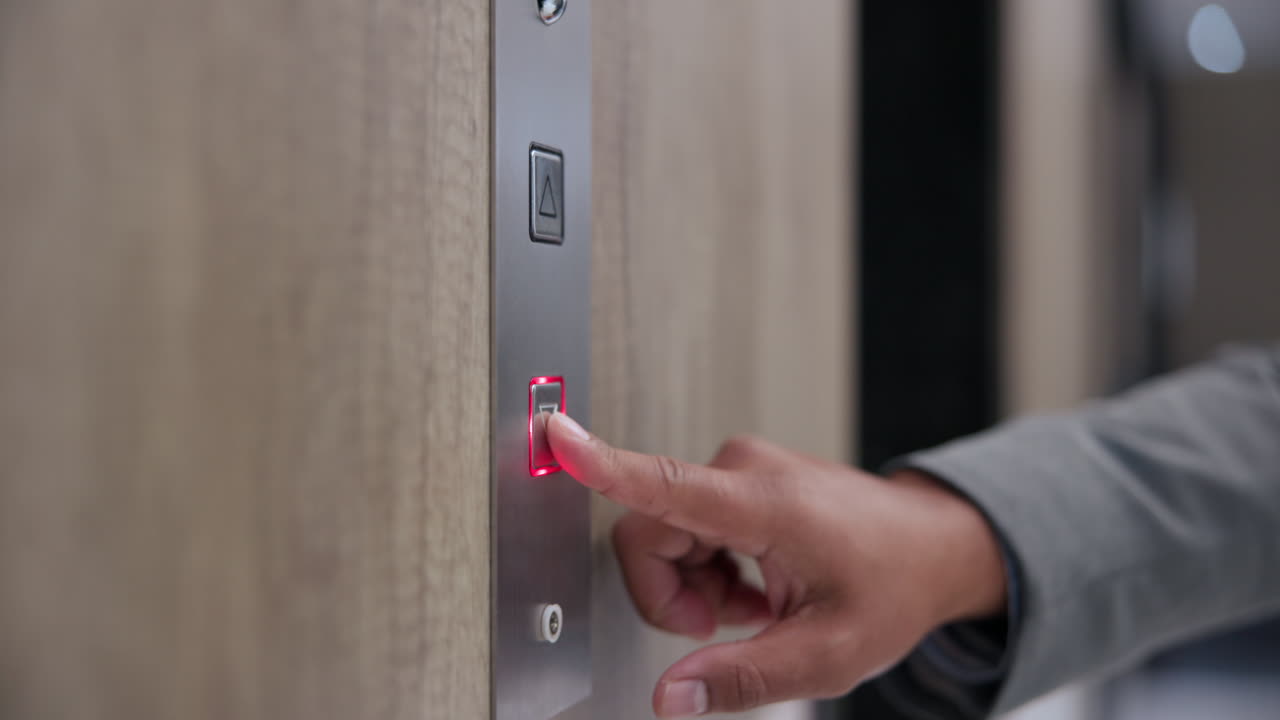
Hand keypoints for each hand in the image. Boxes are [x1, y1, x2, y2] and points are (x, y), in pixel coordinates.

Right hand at [546, 413, 1006, 717]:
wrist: (932, 547)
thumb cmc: (893, 586)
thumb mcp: (829, 654)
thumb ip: (746, 676)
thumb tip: (671, 696)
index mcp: (764, 505)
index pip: (665, 484)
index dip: (601, 464)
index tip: (556, 437)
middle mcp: (743, 472)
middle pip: (647, 533)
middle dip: (670, 594)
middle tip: (722, 625)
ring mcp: (740, 471)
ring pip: (662, 536)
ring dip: (694, 586)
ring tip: (753, 607)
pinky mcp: (739, 479)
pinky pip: (685, 528)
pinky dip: (709, 570)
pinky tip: (755, 588)